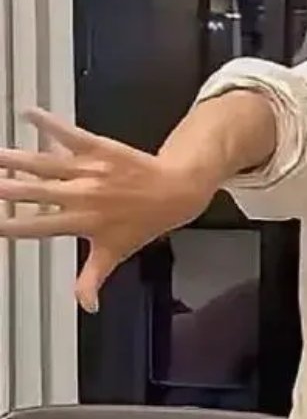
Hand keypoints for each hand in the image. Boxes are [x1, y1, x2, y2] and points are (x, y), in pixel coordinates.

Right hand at [0, 110, 215, 311]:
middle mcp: (81, 196)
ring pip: (44, 163)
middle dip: (5, 190)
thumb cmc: (143, 222)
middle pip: (33, 192)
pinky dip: (50, 124)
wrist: (177, 191)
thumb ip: (92, 278)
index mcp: (81, 222)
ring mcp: (90, 170)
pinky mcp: (99, 148)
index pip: (36, 227)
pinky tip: (28, 112)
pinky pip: (70, 134)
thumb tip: (85, 306)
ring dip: (14, 159)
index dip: (9, 227)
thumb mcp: (116, 253)